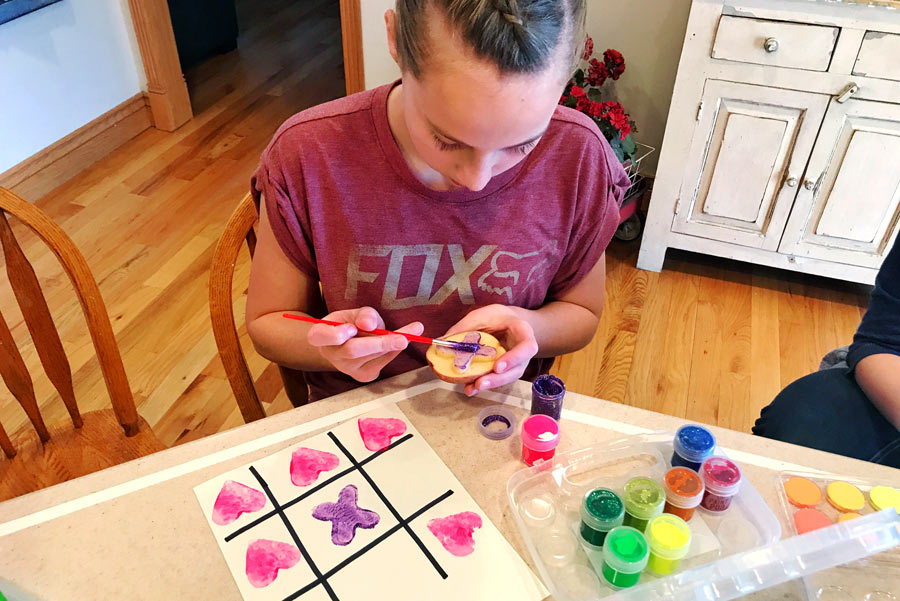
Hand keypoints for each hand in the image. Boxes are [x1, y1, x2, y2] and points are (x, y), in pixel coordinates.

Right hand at [307, 307, 423, 382]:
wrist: (351, 341)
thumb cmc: (349, 323)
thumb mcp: (354, 312)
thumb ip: (363, 315)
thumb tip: (369, 324)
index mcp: (320, 336)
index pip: (320, 336)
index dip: (336, 334)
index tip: (351, 328)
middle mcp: (331, 355)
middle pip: (353, 351)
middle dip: (380, 343)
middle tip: (402, 338)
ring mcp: (347, 369)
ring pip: (372, 357)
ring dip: (394, 344)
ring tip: (414, 330)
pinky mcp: (363, 375)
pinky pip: (382, 362)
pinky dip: (395, 350)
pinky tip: (405, 338)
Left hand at [444, 304, 538, 395]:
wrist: (508, 322)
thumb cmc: (496, 317)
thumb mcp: (481, 315)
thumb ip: (465, 327)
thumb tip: (441, 341)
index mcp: (523, 332)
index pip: (527, 347)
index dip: (514, 358)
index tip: (497, 366)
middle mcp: (523, 352)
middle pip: (517, 369)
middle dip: (498, 379)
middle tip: (480, 383)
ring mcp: (516, 363)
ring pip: (508, 378)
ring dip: (490, 384)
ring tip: (472, 388)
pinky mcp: (506, 371)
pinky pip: (498, 379)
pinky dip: (484, 384)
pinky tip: (470, 388)